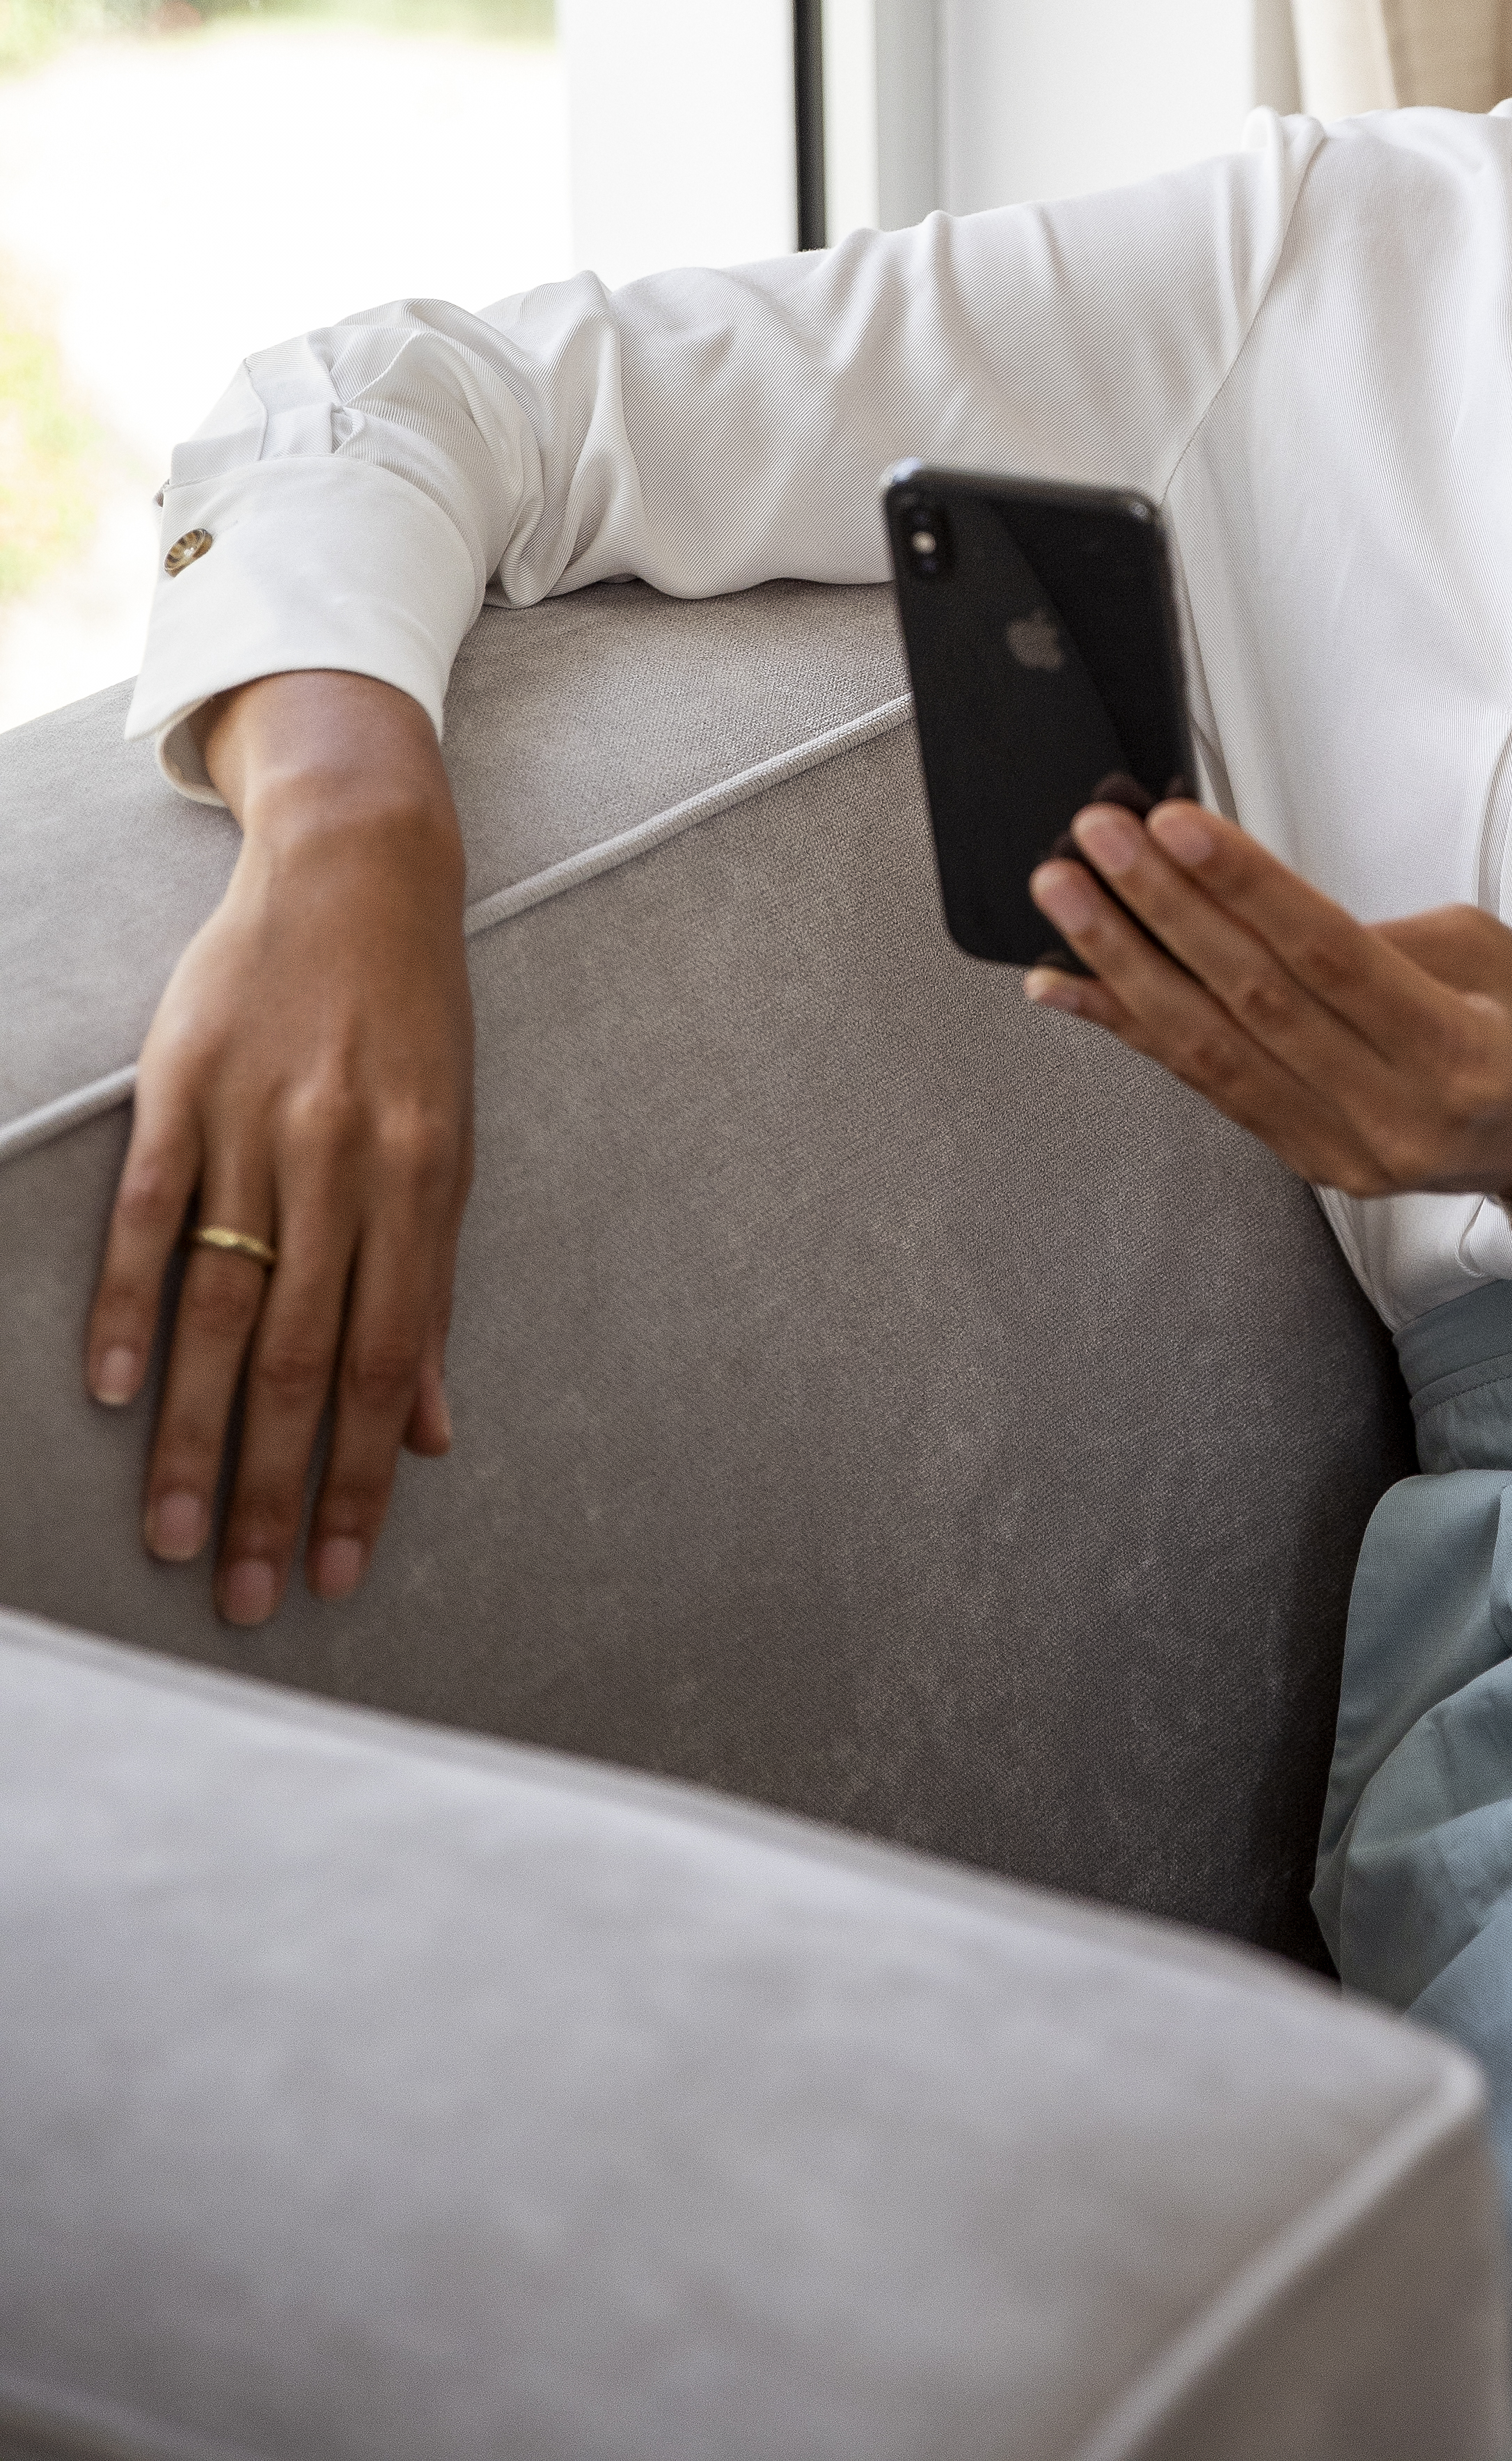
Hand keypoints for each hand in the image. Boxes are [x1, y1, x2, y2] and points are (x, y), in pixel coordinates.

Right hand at [85, 673, 473, 1625]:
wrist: (361, 866)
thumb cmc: (412, 1020)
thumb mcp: (449, 1144)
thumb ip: (431, 1290)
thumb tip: (436, 1430)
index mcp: (424, 1184)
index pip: (389, 1364)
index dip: (364, 1477)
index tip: (340, 1571)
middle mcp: (345, 1164)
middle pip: (300, 1358)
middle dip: (271, 1488)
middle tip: (244, 1595)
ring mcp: (259, 1125)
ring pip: (219, 1308)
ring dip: (191, 1433)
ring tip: (171, 1534)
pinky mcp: (184, 1087)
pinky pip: (149, 1212)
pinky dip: (126, 1303)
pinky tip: (112, 1390)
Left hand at [1024, 801, 1511, 1312]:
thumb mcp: (1478, 949)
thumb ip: (1359, 935)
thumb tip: (1233, 899)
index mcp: (1454, 1054)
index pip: (1325, 958)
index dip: (1241, 887)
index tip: (1170, 823)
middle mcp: (1394, 1117)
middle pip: (1254, 1002)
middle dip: (1162, 912)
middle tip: (1096, 839)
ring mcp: (1346, 1152)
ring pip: (1211, 1052)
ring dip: (1125, 967)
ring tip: (1065, 898)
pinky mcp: (1312, 1163)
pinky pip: (1209, 1087)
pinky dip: (1133, 1031)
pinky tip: (1068, 989)